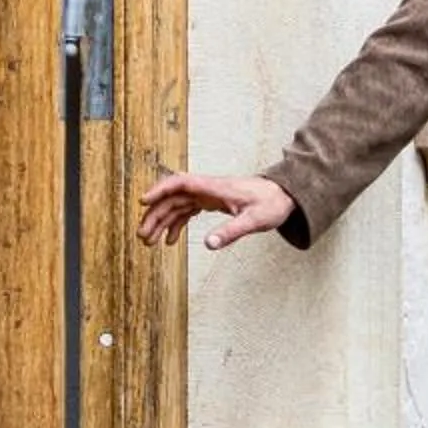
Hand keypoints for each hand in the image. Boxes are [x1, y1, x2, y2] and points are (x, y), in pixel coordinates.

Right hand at [138, 172, 296, 251]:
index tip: (143, 201)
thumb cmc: (271, 204)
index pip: (180, 183)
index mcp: (214, 188)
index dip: (159, 190)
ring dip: (162, 222)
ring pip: (177, 206)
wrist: (284, 197)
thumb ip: (231, 232)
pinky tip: (170, 240)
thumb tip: (209, 244)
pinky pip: (187, 211)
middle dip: (155, 215)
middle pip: (173, 198)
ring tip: (150, 242)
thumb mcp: (254, 221)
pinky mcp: (212, 202)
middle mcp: (208, 189)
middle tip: (143, 235)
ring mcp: (208, 195)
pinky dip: (176, 224)